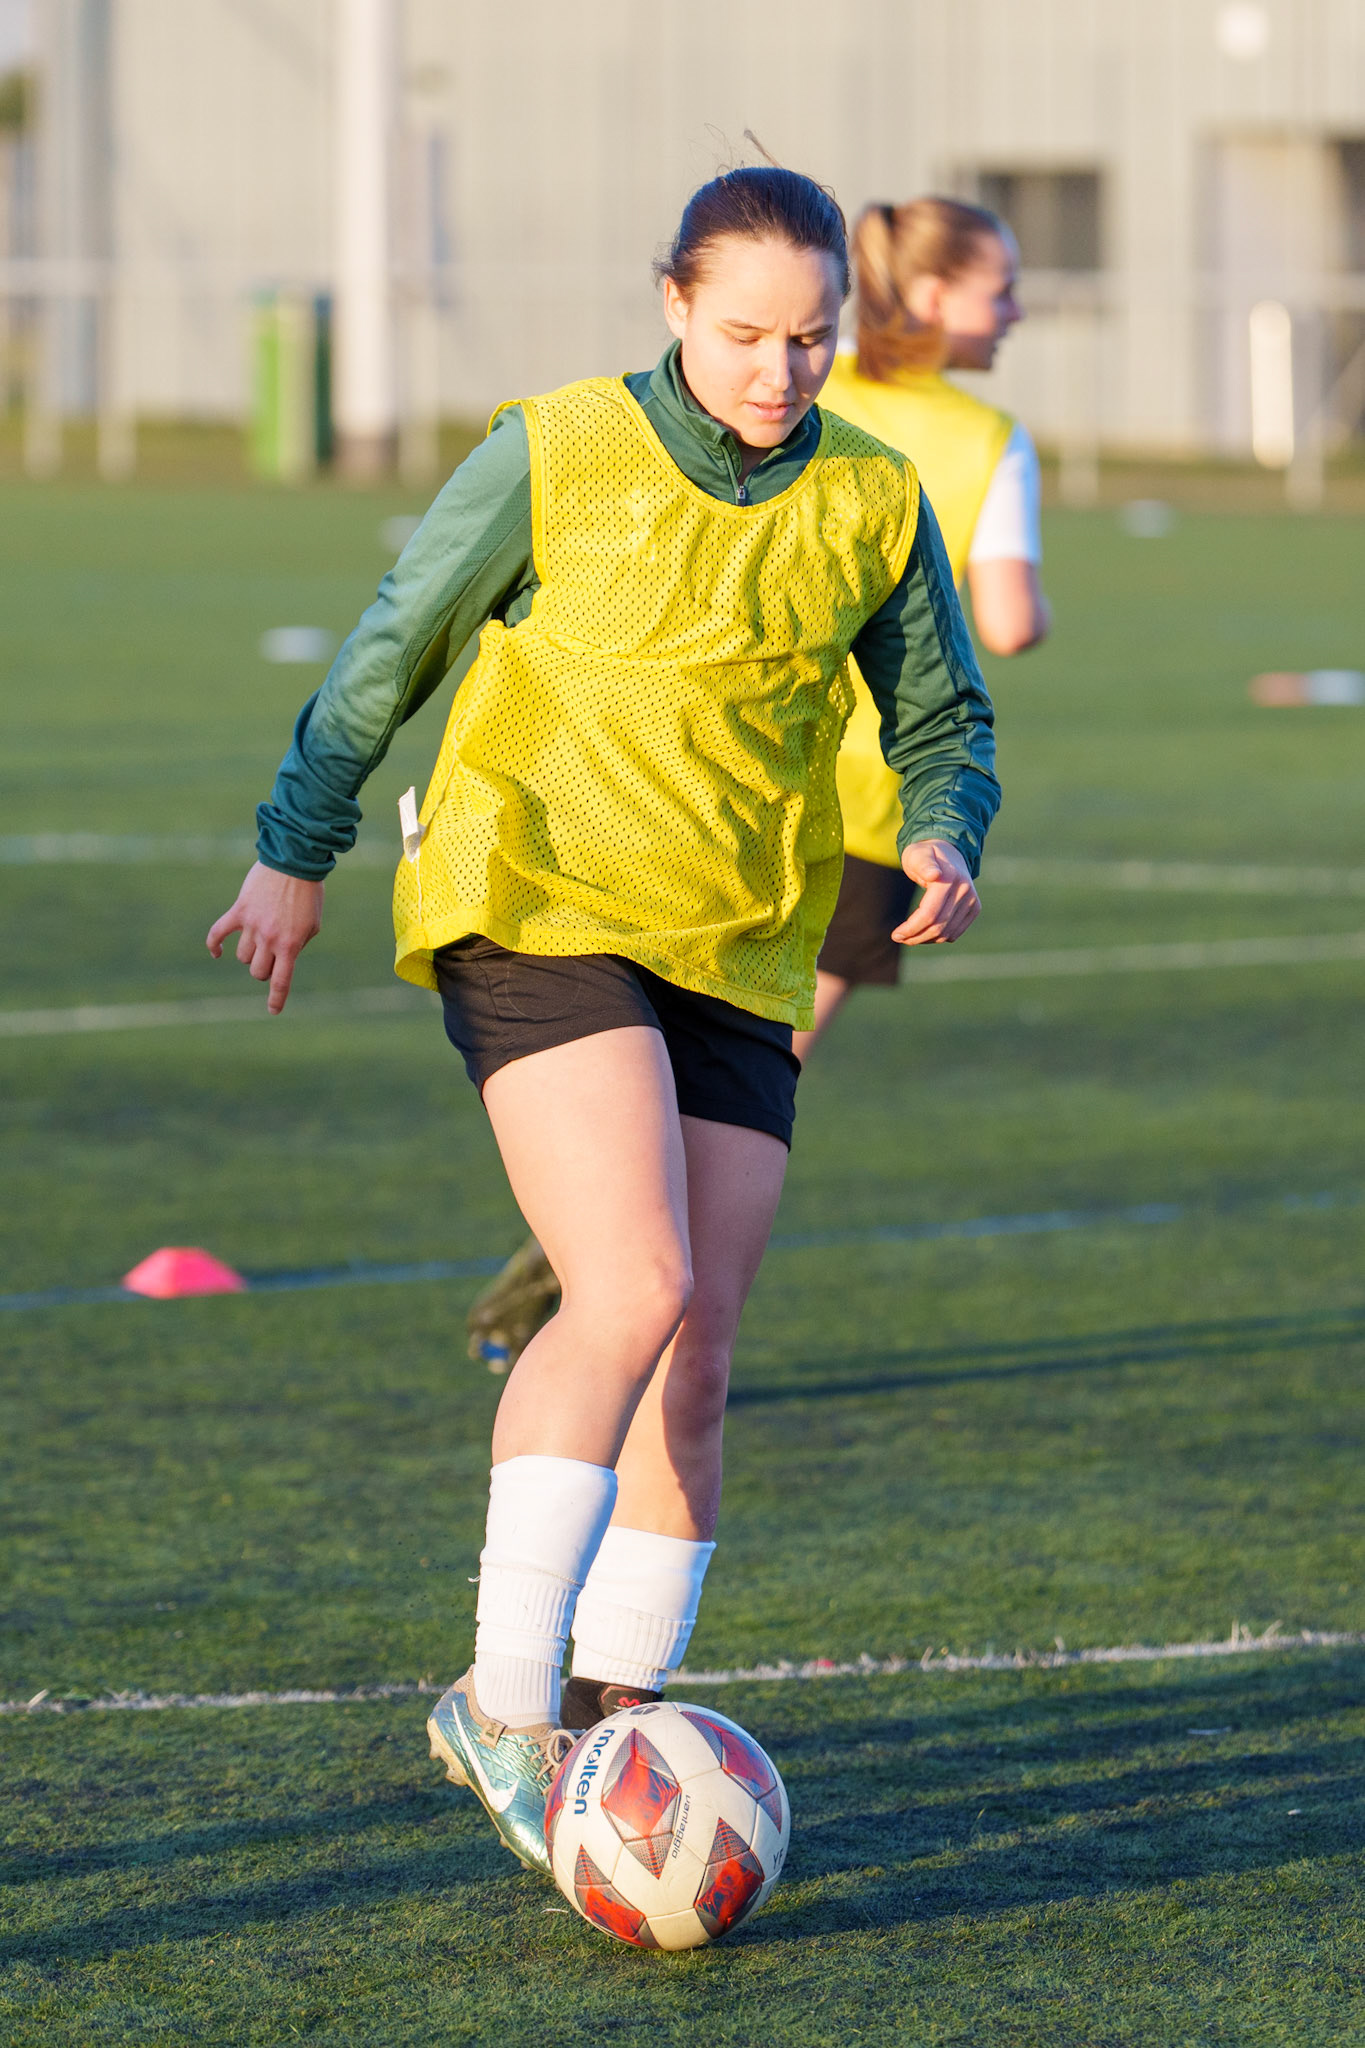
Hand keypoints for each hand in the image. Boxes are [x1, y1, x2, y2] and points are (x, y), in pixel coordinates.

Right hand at [206, 862, 324, 1013]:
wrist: (294, 862)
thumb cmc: (308, 894)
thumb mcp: (312, 925)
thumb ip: (297, 944)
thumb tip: (280, 957)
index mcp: (291, 945)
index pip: (281, 981)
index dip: (276, 999)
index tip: (272, 1011)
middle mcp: (269, 939)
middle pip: (257, 970)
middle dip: (263, 969)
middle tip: (271, 957)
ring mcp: (252, 926)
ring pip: (242, 955)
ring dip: (248, 954)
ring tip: (259, 939)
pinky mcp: (239, 911)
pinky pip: (218, 933)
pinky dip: (214, 945)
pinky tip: (217, 953)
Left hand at [891, 839, 979, 946]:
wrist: (948, 851)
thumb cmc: (925, 854)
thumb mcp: (918, 854)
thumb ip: (923, 864)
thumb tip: (934, 875)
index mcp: (949, 878)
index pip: (930, 914)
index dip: (912, 928)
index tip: (896, 934)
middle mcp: (965, 890)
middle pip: (938, 927)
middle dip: (915, 937)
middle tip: (899, 937)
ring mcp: (972, 900)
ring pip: (947, 934)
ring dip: (925, 939)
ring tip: (909, 936)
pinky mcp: (974, 908)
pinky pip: (954, 933)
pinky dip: (938, 937)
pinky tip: (924, 931)